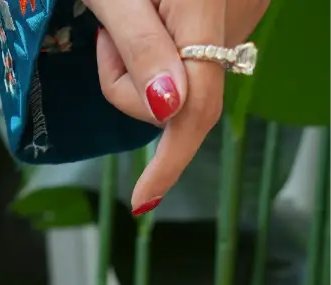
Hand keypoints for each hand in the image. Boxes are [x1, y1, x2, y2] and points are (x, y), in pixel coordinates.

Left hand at [83, 0, 272, 211]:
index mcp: (205, 6)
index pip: (196, 105)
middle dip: (134, 88)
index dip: (169, 160)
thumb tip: (166, 113)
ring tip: (128, 13)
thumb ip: (139, 49)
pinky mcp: (239, 7)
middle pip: (187, 95)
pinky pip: (198, 56)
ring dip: (149, 66)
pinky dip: (168, 50)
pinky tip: (154, 13)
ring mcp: (245, 9)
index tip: (143, 200)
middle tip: (105, 38)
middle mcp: (239, 10)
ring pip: (190, 79)